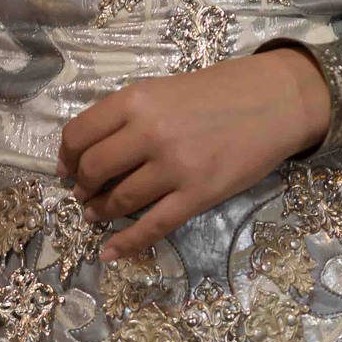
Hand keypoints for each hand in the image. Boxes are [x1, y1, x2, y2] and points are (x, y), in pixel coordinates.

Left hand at [57, 48, 329, 261]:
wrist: (274, 100)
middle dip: (83, 186)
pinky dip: (127, 243)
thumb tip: (92, 150)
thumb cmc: (219, 90)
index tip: (66, 168)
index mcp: (137, 99)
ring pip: (120, 200)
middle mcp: (150, 131)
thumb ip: (130, 115)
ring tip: (97, 214)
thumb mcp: (165, 89)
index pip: (80, 133)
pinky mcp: (198, 194)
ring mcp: (175, 166)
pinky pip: (153, 226)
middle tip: (85, 193)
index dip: (67, 156)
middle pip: (94, 169)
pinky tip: (110, 252)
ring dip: (102, 213)